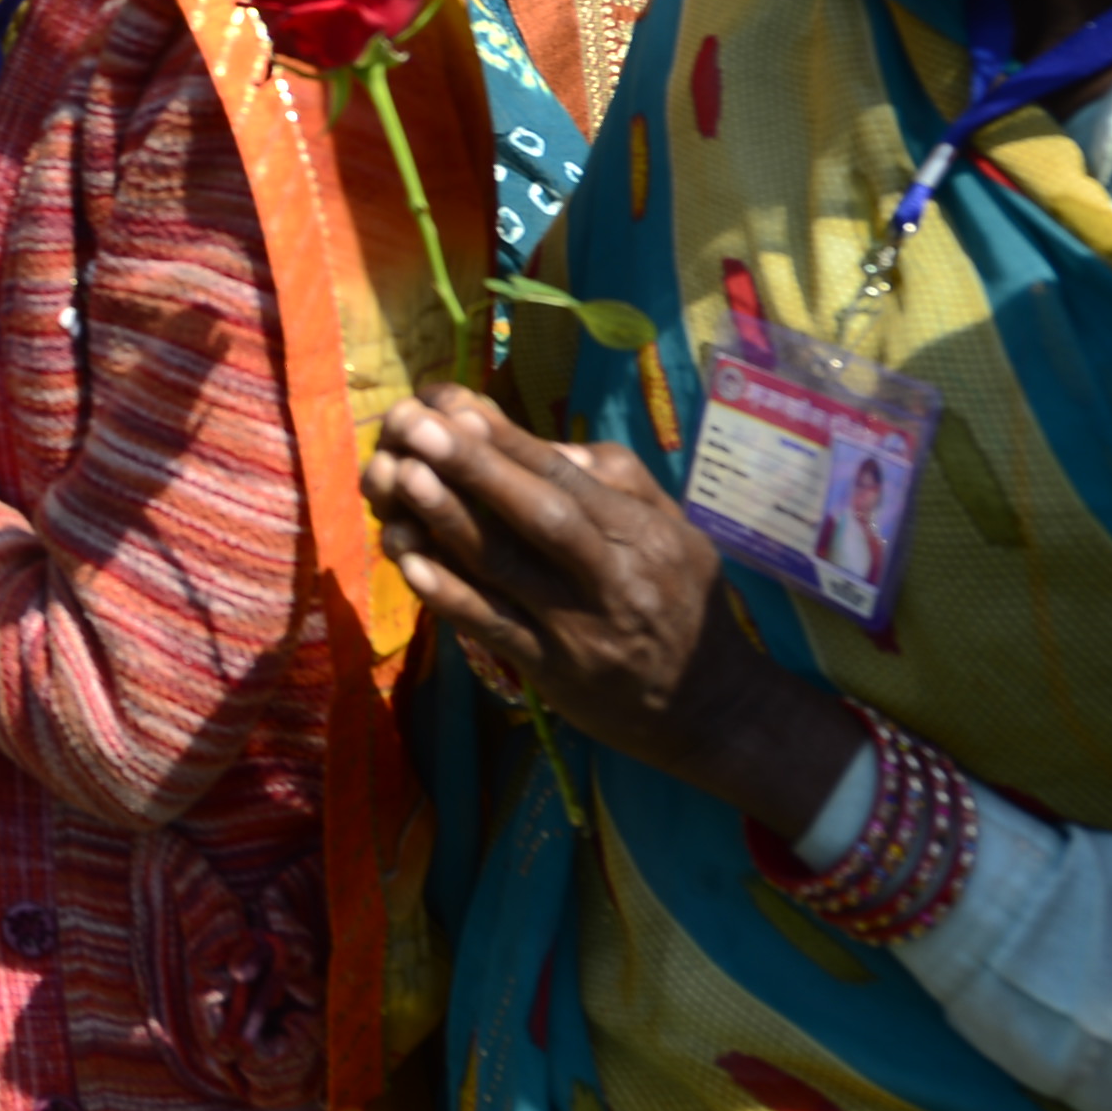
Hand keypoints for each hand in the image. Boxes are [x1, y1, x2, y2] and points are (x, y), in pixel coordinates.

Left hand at [364, 387, 861, 837]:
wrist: (712, 708)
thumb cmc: (684, 602)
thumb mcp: (675, 532)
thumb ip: (619, 480)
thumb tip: (547, 444)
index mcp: (642, 533)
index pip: (568, 476)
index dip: (508, 438)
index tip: (454, 402)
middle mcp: (613, 576)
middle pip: (539, 514)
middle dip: (474, 466)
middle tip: (416, 424)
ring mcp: (580, 628)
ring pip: (507, 569)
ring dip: (448, 521)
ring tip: (400, 476)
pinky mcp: (553, 672)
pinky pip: (494, 629)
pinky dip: (450, 596)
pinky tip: (408, 563)